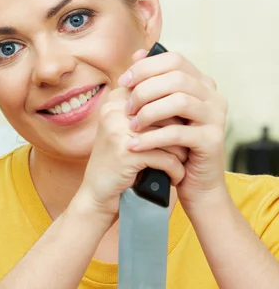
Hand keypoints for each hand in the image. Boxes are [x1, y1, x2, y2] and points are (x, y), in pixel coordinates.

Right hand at [76, 86, 186, 217]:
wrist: (97, 192)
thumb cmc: (118, 161)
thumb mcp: (129, 130)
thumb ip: (150, 112)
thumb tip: (189, 101)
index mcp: (115, 100)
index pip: (160, 96)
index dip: (176, 116)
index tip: (182, 132)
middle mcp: (114, 110)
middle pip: (168, 114)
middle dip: (182, 134)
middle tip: (186, 150)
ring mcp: (117, 130)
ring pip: (170, 135)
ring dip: (181, 153)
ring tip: (181, 164)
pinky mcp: (125, 152)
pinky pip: (166, 156)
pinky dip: (175, 169)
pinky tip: (175, 177)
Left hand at [120, 49, 227, 208]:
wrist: (193, 183)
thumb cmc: (171, 145)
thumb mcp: (159, 112)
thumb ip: (150, 85)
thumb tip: (136, 55)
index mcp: (201, 83)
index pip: (174, 60)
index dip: (146, 67)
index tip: (123, 81)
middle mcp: (213, 96)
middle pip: (176, 77)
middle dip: (144, 90)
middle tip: (125, 108)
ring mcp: (216, 117)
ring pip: (179, 101)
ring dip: (148, 112)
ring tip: (130, 127)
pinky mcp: (212, 140)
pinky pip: (178, 133)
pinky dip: (152, 138)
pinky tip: (134, 145)